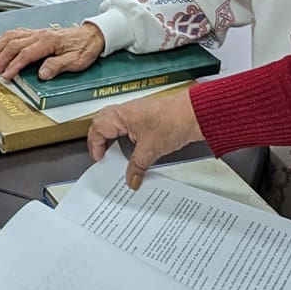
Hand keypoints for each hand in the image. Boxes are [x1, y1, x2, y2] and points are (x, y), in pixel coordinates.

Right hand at [0, 22, 102, 81]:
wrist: (93, 35)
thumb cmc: (85, 48)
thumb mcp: (76, 61)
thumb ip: (57, 66)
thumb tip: (42, 73)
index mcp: (48, 42)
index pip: (26, 53)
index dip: (14, 65)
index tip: (6, 75)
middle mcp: (40, 35)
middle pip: (15, 44)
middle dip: (3, 57)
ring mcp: (38, 33)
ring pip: (13, 36)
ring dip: (1, 46)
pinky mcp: (38, 33)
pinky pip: (18, 32)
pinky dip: (6, 37)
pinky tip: (1, 42)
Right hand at [86, 90, 204, 186]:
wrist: (195, 114)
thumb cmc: (174, 120)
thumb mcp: (150, 150)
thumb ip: (137, 167)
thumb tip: (131, 178)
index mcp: (121, 115)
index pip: (97, 129)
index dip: (95, 146)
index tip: (99, 159)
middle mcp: (127, 110)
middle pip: (101, 121)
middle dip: (98, 138)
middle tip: (101, 154)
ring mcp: (137, 111)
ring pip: (114, 121)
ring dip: (111, 135)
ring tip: (114, 152)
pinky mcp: (147, 115)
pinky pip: (128, 124)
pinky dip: (124, 135)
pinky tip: (133, 147)